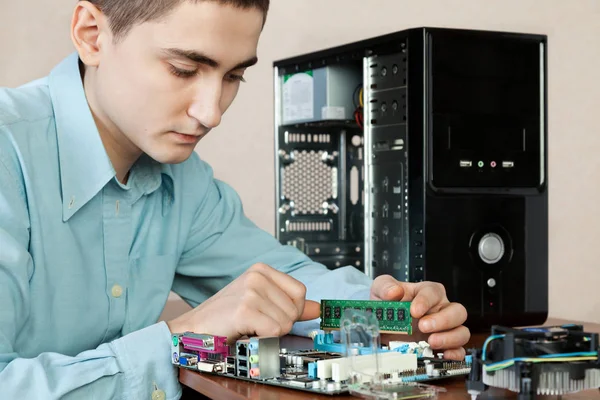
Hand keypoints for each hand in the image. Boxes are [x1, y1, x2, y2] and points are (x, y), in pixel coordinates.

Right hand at [167, 263, 319, 342]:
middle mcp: (257, 275)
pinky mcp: (245, 309)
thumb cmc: (225, 317)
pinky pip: (274, 331)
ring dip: (269, 333)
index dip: (291, 310)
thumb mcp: (260, 303)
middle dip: (280, 323)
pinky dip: (263, 339)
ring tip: (249, 327)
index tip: (271, 314)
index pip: (300, 291)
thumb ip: (289, 304)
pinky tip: (246, 332)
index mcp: (262, 270)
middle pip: (295, 309)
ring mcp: (251, 291)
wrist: (194, 329)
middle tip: (255, 323)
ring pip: (286, 323)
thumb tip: (317, 308)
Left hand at [370, 275, 468, 359]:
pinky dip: (455, 353)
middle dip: (443, 320)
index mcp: (426, 293)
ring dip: (449, 338)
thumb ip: (385, 286)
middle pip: (457, 311)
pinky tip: (443, 354)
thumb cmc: (386, 303)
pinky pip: (459, 350)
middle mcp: (440, 310)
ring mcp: (443, 329)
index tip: (414, 311)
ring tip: (431, 342)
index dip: (425, 301)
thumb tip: (394, 292)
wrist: (381, 323)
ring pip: (461, 331)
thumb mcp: (380, 288)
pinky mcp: (443, 345)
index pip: (434, 292)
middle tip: (423, 326)